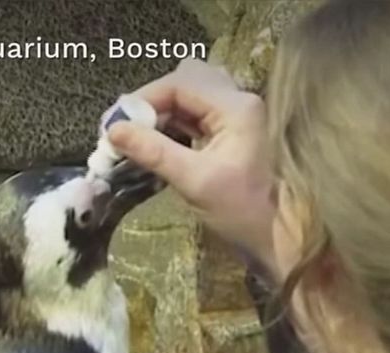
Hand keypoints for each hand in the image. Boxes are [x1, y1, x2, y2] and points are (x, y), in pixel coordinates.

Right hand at [107, 59, 277, 271]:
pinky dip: (174, 121)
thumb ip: (153, 151)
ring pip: (191, 94)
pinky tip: (157, 141)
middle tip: (126, 128)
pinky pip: (197, 112)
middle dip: (152, 101)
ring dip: (162, 111)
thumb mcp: (194, 182)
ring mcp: (238, 113)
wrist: (276, 236)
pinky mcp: (232, 129)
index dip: (143, 99)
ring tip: (138, 136)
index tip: (114, 124)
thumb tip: (112, 131)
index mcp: (236, 107)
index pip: (179, 83)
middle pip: (185, 80)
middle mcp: (239, 100)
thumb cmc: (241, 212)